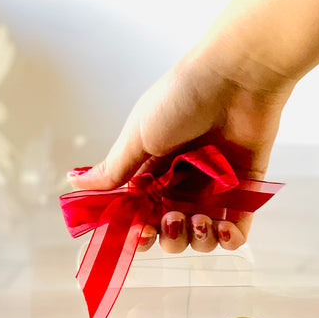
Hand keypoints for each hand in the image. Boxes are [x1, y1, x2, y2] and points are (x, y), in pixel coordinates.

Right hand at [67, 47, 289, 253]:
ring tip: (200, 219)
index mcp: (153, 172)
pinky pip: (236, 234)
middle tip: (172, 218)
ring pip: (201, 238)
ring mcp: (214, 191)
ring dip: (197, 239)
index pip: (140, 216)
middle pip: (170, 233)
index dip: (138, 231)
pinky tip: (222, 228)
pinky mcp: (245, 192)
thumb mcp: (139, 135)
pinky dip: (229, 240)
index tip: (140, 232)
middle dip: (169, 237)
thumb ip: (113, 169)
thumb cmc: (183, 97)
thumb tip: (73, 181)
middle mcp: (182, 185)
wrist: (236, 78)